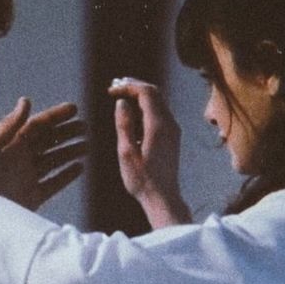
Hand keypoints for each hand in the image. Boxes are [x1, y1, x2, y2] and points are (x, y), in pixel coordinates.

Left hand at [0, 98, 85, 209]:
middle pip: (47, 141)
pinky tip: (80, 168)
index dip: (55, 116)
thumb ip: (7, 126)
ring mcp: (27, 179)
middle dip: (66, 133)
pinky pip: (54, 184)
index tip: (74, 108)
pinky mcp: (32, 198)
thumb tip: (26, 100)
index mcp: (10, 146)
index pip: (36, 125)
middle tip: (84, 126)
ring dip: (69, 152)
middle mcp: (20, 160)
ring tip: (86, 146)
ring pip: (53, 161)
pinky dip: (67, 176)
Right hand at [108, 77, 190, 227]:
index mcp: (158, 126)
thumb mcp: (126, 152)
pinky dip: (145, 106)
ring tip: (120, 96)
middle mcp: (170, 124)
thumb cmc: (142, 179)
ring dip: (140, 95)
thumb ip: (124, 125)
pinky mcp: (172, 136)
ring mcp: (173, 130)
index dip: (128, 86)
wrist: (162, 197)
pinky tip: (132, 113)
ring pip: (158, 101)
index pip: (146, 92)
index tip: (111, 90)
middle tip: (115, 87)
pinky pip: (160, 112)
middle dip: (134, 86)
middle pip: (154, 93)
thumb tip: (122, 102)